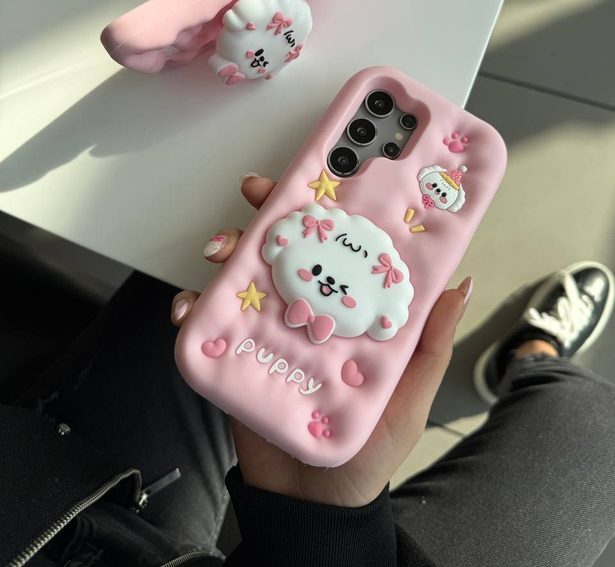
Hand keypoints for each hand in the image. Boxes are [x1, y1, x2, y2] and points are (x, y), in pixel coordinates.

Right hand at [171, 175, 471, 507]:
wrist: (313, 505)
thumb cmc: (368, 450)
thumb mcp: (409, 395)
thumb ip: (430, 343)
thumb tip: (460, 284)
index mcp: (348, 311)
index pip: (339, 248)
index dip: (331, 210)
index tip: (325, 175)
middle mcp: (308, 312)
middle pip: (285, 248)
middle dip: (268, 213)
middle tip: (259, 196)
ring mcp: (269, 331)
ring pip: (242, 274)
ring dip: (227, 250)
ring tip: (221, 251)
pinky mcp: (237, 356)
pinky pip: (209, 324)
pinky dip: (192, 308)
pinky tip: (190, 306)